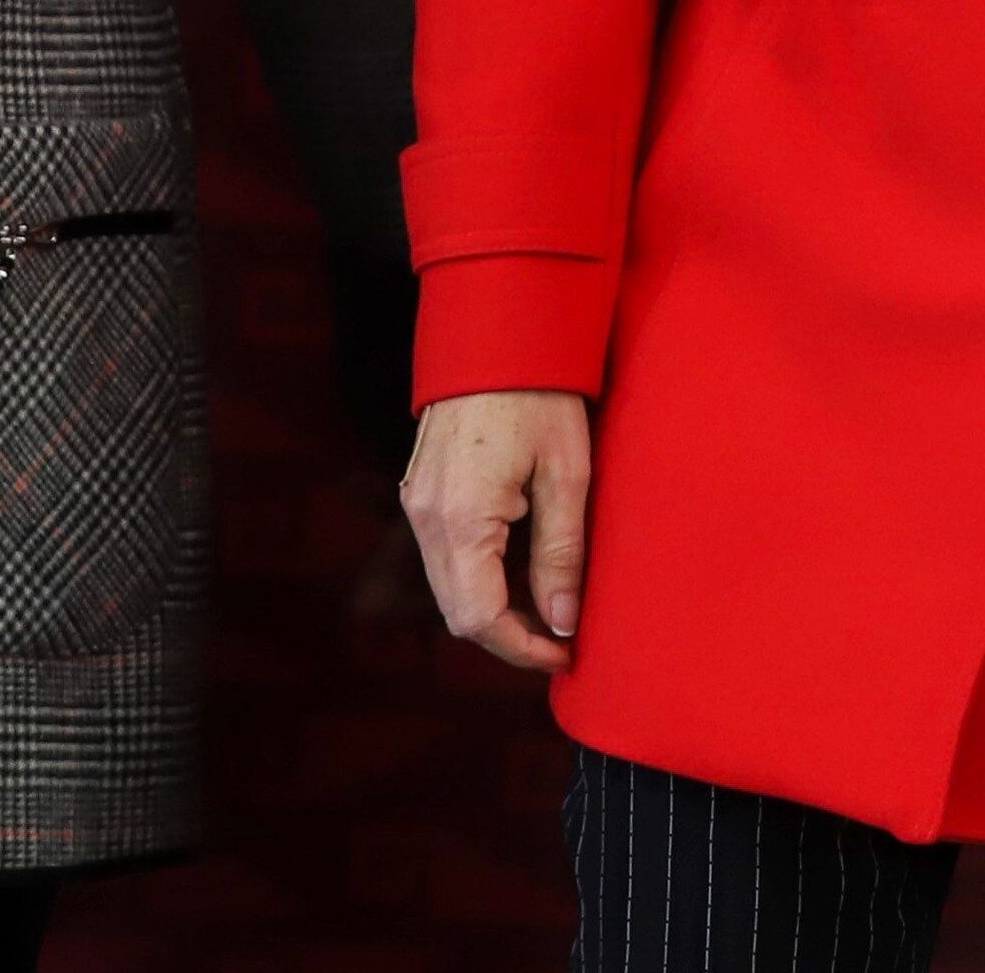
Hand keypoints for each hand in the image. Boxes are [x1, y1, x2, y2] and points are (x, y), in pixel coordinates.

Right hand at [401, 390, 591, 672]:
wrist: (497, 330)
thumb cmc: (540, 394)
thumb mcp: (567, 473)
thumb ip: (561, 554)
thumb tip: (562, 622)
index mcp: (460, 517)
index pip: (480, 618)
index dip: (523, 648)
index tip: (566, 654)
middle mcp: (425, 516)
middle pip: (458, 611)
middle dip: (509, 635)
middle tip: (562, 638)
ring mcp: (416, 502)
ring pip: (449, 585)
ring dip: (494, 607)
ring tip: (550, 605)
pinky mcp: (421, 490)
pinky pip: (445, 555)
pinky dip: (480, 575)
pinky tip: (522, 568)